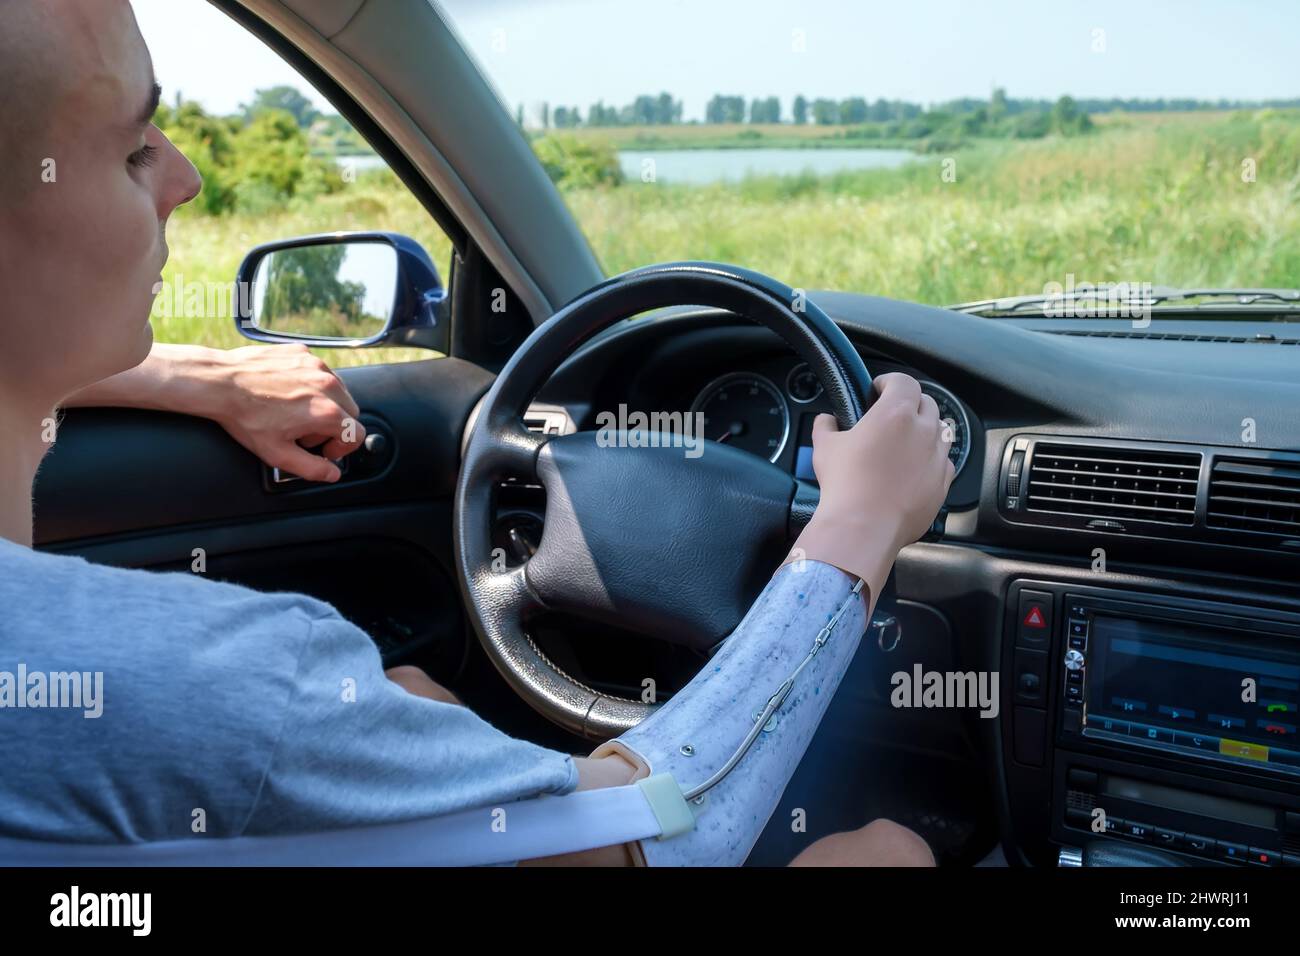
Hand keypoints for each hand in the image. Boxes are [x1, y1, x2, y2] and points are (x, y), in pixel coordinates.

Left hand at [184, 344, 365, 482]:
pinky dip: (311, 383)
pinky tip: (287, 392)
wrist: (220, 383)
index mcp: (327, 412)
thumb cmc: (245, 417)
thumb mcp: (277, 454)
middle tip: (305, 433)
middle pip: (350, 412)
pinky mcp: (303, 352)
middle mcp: (327, 385)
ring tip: (295, 412)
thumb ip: (311, 469)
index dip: (342, 448)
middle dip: (334, 426)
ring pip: (338, 390)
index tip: (323, 449)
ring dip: (325, 404)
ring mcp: (316, 365)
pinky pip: (319, 371)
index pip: (357, 434)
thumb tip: (331, 474)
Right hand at [787, 372, 953, 596]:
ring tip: (906, 441)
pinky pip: (944, 461)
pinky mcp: (943, 482)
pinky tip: (914, 469)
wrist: (864, 527)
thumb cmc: (845, 485)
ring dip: (925, 429)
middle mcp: (923, 431)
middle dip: (909, 403)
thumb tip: (827, 421)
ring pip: (941, 431)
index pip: (903, 381)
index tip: (878, 389)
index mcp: (896, 413)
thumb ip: (827, 425)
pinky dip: (932, 459)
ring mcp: (937, 457)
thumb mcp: (825, 447)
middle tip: (891, 415)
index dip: (889, 381)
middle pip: (927, 402)